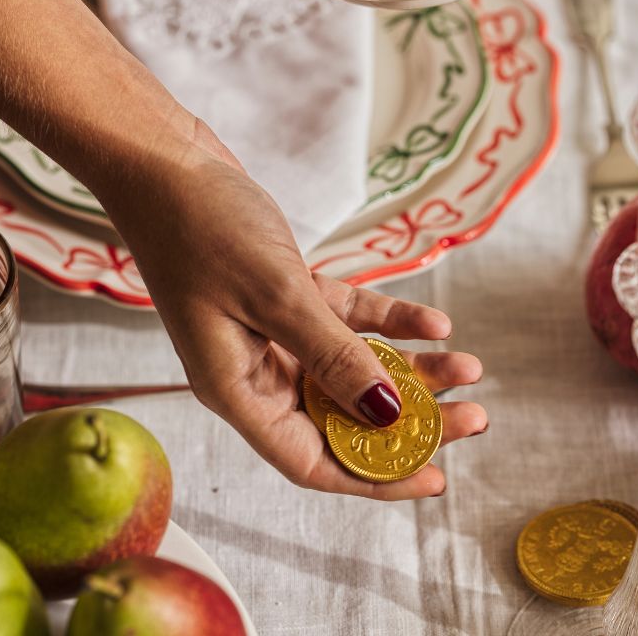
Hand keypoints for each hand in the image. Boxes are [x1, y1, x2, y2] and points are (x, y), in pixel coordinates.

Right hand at [94, 131, 487, 498]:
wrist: (163, 159)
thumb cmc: (198, 225)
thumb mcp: (277, 294)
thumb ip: (335, 357)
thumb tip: (387, 416)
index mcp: (235, 388)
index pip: (310, 460)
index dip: (374, 477)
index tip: (436, 478)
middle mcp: (252, 371)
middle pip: (340, 419)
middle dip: (410, 423)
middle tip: (474, 416)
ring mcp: (267, 333)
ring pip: (351, 370)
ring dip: (410, 370)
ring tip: (470, 366)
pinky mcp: (281, 295)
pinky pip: (347, 322)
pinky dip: (389, 322)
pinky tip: (434, 322)